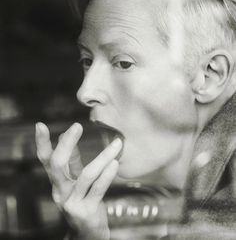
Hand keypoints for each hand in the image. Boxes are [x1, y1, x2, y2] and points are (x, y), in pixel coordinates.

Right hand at [35, 122, 121, 239]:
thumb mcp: (74, 179)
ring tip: (117, 143)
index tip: (40, 125)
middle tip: (77, 126)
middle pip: (57, 165)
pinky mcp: (87, 211)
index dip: (42, 143)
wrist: (88, 233)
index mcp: (56, 181)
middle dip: (66, 144)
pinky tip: (115, 162)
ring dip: (103, 157)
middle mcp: (60, 191)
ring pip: (86, 175)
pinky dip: (107, 175)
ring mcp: (72, 202)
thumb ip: (71, 160)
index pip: (45, 160)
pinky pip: (98, 189)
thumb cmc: (82, 200)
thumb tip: (64, 135)